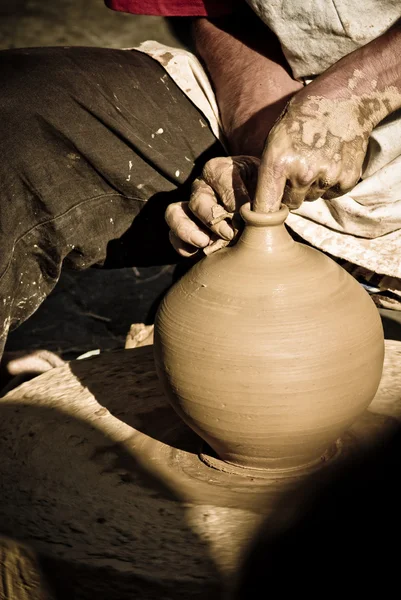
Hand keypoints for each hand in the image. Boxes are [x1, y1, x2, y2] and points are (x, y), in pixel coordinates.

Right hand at [166, 156, 259, 255]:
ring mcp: (192, 208)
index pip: (220, 176)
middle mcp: (203, 186)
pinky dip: (182, 246)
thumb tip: (258, 212)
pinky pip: (173, 235)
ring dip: (188, 230)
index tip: (248, 212)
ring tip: (205, 243)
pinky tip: (197, 253)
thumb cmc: (269, 197)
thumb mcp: (272, 188)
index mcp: (222, 169)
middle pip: (198, 198)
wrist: (265, 211)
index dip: (232, 196)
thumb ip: (267, 193)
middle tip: (231, 235)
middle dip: (213, 218)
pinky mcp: (187, 229)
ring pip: (175, 213)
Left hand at [256, 91, 371, 211]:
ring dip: (312, 186)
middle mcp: (302, 173)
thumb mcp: (274, 140)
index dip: (263, 215)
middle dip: (291, 193)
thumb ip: (269, 172)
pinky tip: (331, 161)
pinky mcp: (347, 178)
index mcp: (278, 162)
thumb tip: (263, 204)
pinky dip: (331, 183)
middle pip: (291, 204)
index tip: (261, 221)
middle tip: (298, 169)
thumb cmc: (301, 119)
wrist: (341, 101)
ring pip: (312, 198)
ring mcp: (327, 176)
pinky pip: (332, 193)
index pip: (265, 207)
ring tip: (316, 159)